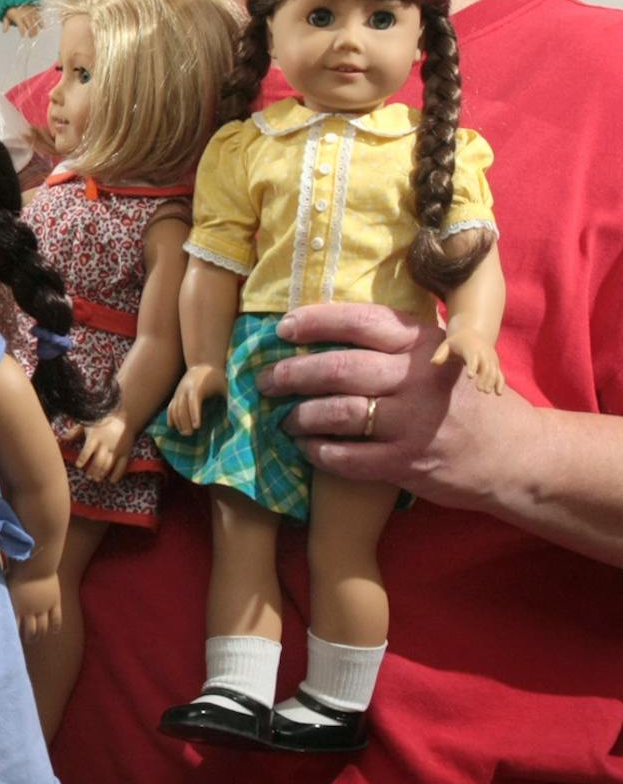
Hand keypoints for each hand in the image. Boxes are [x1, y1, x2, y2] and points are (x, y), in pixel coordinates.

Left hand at [5, 4, 42, 36]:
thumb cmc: (11, 9)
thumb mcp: (6, 16)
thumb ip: (6, 24)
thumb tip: (4, 31)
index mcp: (17, 17)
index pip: (21, 26)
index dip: (22, 32)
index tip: (23, 36)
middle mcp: (25, 15)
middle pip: (30, 25)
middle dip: (31, 32)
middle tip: (31, 37)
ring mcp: (30, 13)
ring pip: (35, 22)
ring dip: (36, 29)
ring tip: (35, 34)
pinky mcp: (34, 11)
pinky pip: (39, 17)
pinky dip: (41, 22)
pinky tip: (42, 27)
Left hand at [8, 571, 60, 639]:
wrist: (35, 562)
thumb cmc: (17, 569)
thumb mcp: (6, 583)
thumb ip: (4, 593)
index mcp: (16, 606)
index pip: (14, 625)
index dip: (14, 633)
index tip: (12, 638)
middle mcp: (30, 610)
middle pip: (31, 630)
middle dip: (29, 637)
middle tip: (28, 640)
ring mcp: (44, 607)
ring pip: (43, 627)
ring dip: (40, 634)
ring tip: (38, 637)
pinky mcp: (54, 602)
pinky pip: (56, 618)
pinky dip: (55, 626)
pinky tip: (54, 632)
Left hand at [74, 413, 136, 481]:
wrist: (124, 418)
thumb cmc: (102, 421)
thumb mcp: (87, 424)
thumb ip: (74, 432)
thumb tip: (62, 438)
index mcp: (95, 437)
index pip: (87, 450)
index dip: (82, 459)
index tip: (78, 466)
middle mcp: (105, 444)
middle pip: (98, 461)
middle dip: (92, 470)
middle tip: (88, 476)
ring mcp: (116, 449)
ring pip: (108, 465)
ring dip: (102, 473)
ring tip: (96, 479)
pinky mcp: (125, 452)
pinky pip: (122, 466)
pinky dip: (117, 474)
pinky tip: (112, 480)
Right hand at [167, 364, 227, 432]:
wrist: (203, 363)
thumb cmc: (217, 376)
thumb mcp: (224, 384)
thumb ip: (229, 396)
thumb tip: (239, 410)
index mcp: (197, 387)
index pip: (194, 402)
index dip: (194, 414)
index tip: (197, 427)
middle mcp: (185, 389)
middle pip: (182, 408)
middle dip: (185, 421)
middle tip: (189, 434)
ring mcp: (179, 392)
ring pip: (175, 408)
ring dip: (178, 421)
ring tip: (184, 433)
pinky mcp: (176, 394)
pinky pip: (171, 406)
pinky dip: (170, 416)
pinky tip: (172, 426)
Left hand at [258, 301, 530, 512]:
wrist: (519, 455)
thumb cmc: (469, 400)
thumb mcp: (445, 357)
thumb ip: (398, 344)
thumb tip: (325, 329)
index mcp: (424, 344)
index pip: (360, 322)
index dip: (314, 322)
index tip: (281, 328)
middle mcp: (418, 378)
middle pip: (338, 368)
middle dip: (290, 373)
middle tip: (264, 381)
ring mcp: (413, 422)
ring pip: (337, 413)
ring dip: (299, 416)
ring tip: (283, 418)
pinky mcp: (408, 462)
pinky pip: (347, 457)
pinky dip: (318, 452)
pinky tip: (305, 448)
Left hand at [435, 325, 506, 393]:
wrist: (473, 334)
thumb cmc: (457, 342)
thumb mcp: (447, 344)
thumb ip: (440, 354)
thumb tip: (433, 362)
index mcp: (472, 349)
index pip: (473, 358)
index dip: (473, 366)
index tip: (470, 376)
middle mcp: (484, 354)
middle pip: (486, 366)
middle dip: (484, 378)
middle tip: (479, 389)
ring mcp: (491, 359)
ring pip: (494, 371)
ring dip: (491, 381)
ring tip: (485, 391)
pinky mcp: (495, 365)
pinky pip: (500, 374)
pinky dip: (500, 383)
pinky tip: (498, 393)